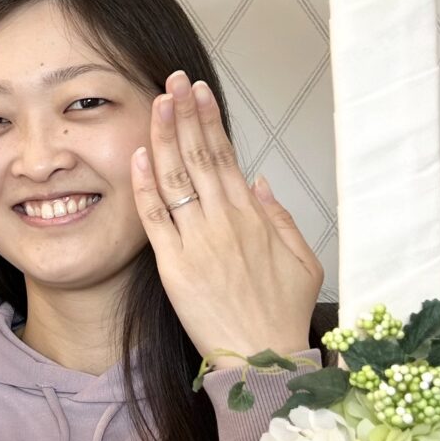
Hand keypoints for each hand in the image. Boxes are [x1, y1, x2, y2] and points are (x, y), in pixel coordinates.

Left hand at [130, 70, 322, 364]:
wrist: (264, 360)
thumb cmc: (282, 316)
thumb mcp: (302, 262)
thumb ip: (279, 217)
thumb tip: (258, 181)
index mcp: (253, 218)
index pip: (227, 156)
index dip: (211, 121)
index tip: (199, 92)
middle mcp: (224, 223)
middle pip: (200, 156)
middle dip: (186, 113)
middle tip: (174, 80)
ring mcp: (197, 242)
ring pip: (176, 178)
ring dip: (165, 136)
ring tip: (157, 102)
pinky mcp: (173, 266)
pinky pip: (155, 218)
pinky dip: (145, 185)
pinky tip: (137, 155)